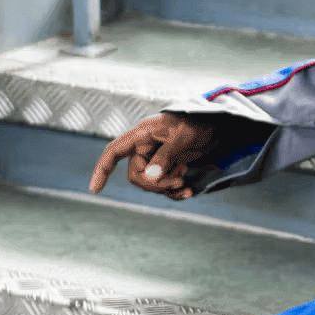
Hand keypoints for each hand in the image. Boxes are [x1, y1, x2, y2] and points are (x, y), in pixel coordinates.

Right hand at [89, 113, 220, 200]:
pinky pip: (163, 187)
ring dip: (166, 187)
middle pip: (135, 175)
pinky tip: (189, 191)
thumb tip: (149, 177)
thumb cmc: (199, 123)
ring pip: (149, 183)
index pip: (114, 151)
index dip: (102, 169)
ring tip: (185, 178)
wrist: (219, 125)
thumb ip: (166, 156)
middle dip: (155, 183)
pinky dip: (174, 192)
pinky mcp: (167, 168)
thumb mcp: (183, 137)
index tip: (94, 190)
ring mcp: (155, 158)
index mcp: (142, 134)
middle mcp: (145, 147)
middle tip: (179, 179)